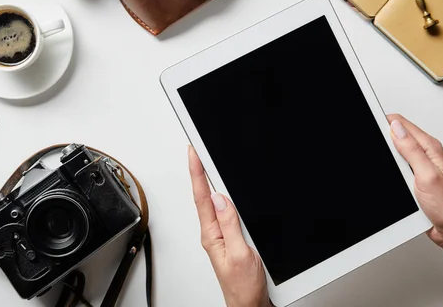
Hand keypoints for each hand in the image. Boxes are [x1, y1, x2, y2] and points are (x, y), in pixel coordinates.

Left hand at [188, 146, 271, 306]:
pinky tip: (219, 191)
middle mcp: (212, 234)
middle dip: (199, 172)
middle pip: (204, 197)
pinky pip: (222, 214)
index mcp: (212, 235)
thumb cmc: (244, 287)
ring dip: (207, 183)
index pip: (202, 198)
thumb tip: (222, 199)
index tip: (194, 155)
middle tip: (195, 152)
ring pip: (212, 204)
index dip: (197, 173)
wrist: (249, 305)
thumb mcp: (240, 254)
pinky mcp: (228, 239)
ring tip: (203, 164)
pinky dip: (220, 197)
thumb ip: (230, 226)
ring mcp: (219, 237)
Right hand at [387, 114, 442, 247]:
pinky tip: (392, 180)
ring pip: (392, 156)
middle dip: (382, 143)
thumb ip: (411, 150)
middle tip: (381, 157)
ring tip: (390, 172)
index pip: (400, 124)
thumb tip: (395, 128)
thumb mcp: (428, 175)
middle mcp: (423, 155)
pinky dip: (389, 173)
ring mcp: (417, 167)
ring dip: (386, 162)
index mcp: (429, 147)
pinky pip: (394, 171)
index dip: (383, 123)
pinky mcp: (411, 179)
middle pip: (394, 138)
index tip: (371, 128)